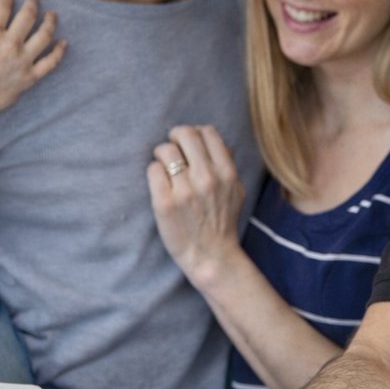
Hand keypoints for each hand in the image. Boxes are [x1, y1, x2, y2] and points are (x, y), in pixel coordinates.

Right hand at [0, 0, 66, 148]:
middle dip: (32, 2)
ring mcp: (23, 61)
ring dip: (50, 21)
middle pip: (28, 16)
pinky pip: (51, 62)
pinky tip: (63, 42)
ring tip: (52, 14)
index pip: (3, 6)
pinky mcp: (30, 76)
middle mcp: (11, 44)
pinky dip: (59, 51)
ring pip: (44, 35)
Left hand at [146, 125, 246, 286]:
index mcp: (226, 172)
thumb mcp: (236, 191)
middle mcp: (206, 178)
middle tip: (172, 152)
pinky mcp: (164, 203)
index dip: (194, 134)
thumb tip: (220, 143)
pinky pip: (153, 170)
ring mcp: (184, 190)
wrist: (212, 256)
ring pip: (165, 150)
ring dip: (162, 155)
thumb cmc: (222, 223)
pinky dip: (154, 173)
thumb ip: (228, 165)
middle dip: (175, 138)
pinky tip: (160, 184)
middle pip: (184, 134)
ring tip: (164, 168)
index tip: (188, 145)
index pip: (206, 132)